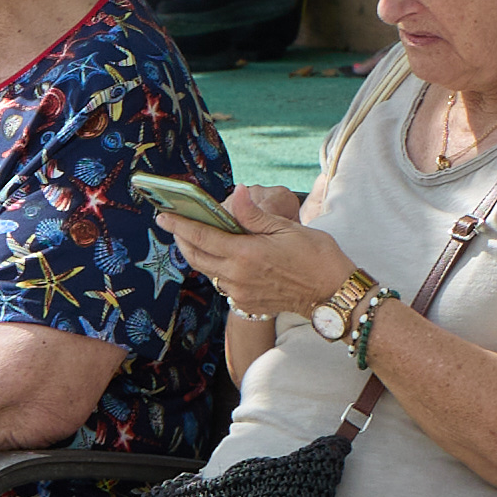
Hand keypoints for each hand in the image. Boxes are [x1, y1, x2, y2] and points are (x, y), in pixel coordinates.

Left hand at [173, 187, 351, 319]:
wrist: (333, 293)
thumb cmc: (316, 256)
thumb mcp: (286, 227)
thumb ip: (253, 214)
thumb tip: (234, 193)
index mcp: (245, 254)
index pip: (201, 236)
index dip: (179, 224)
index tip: (163, 214)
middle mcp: (237, 276)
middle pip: (196, 256)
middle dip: (181, 239)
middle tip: (172, 223)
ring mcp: (241, 293)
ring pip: (207, 271)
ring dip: (197, 253)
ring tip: (193, 236)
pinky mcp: (247, 303)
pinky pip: (222, 284)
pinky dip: (215, 268)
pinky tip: (221, 256)